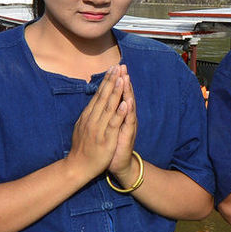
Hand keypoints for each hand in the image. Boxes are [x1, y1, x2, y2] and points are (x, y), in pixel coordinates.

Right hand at [70, 65, 130, 176]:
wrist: (78, 167)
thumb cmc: (82, 148)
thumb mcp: (82, 127)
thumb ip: (88, 115)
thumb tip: (92, 102)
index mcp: (88, 116)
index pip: (98, 95)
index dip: (106, 81)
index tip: (113, 68)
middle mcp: (92, 119)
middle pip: (103, 97)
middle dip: (111, 81)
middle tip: (118, 66)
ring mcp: (99, 128)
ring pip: (108, 107)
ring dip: (116, 92)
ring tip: (122, 79)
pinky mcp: (106, 139)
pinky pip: (113, 124)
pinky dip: (120, 113)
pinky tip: (125, 103)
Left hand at [107, 69, 140, 187]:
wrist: (119, 164)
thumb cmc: (111, 145)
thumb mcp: (107, 127)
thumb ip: (107, 114)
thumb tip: (102, 100)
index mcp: (117, 115)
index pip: (117, 95)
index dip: (116, 81)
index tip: (114, 67)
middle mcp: (125, 118)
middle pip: (124, 96)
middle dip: (123, 82)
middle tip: (122, 67)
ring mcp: (128, 126)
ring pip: (128, 106)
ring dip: (127, 92)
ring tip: (126, 78)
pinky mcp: (128, 135)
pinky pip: (128, 122)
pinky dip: (128, 112)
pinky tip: (127, 102)